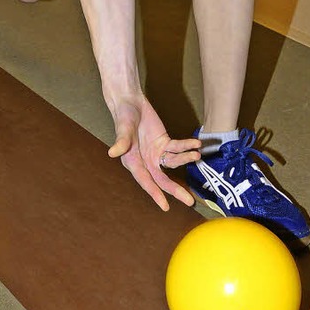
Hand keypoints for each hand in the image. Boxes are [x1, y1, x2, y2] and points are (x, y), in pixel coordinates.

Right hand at [107, 93, 200, 210]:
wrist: (131, 102)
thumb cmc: (123, 116)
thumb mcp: (122, 128)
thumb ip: (120, 141)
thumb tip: (112, 152)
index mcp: (133, 162)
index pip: (145, 181)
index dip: (155, 193)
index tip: (165, 206)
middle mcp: (145, 161)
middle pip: (162, 179)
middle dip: (176, 190)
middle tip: (189, 201)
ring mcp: (156, 152)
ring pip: (173, 163)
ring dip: (185, 160)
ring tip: (196, 155)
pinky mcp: (164, 142)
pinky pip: (177, 147)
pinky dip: (187, 146)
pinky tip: (196, 144)